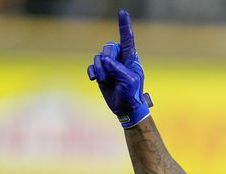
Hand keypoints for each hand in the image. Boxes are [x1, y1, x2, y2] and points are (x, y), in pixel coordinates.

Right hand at [87, 10, 152, 127]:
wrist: (125, 108)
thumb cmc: (132, 95)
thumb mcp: (129, 81)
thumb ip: (118, 69)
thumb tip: (105, 60)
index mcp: (131, 59)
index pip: (127, 39)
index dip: (124, 26)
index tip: (122, 12)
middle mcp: (120, 59)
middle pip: (109, 47)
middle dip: (107, 58)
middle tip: (108, 72)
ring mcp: (110, 66)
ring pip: (99, 56)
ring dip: (100, 68)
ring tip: (104, 80)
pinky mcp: (102, 72)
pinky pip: (93, 65)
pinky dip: (93, 71)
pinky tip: (95, 79)